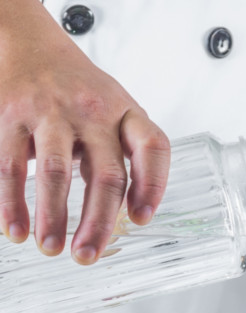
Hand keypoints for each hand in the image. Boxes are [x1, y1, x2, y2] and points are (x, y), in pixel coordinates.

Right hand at [0, 0, 169, 263]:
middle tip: (88, 256)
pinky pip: (10, 165)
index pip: (153, 148)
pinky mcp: (11, 116)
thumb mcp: (116, 112)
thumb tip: (127, 215)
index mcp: (127, 113)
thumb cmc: (81, 91)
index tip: (141, 219)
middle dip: (98, 222)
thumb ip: (124, 155)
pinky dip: (12, 202)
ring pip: (57, 173)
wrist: (30, 44)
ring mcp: (52, 113)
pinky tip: (15, 229)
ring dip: (53, 217)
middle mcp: (94, 112)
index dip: (153, 185)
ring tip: (51, 249)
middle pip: (107, 175)